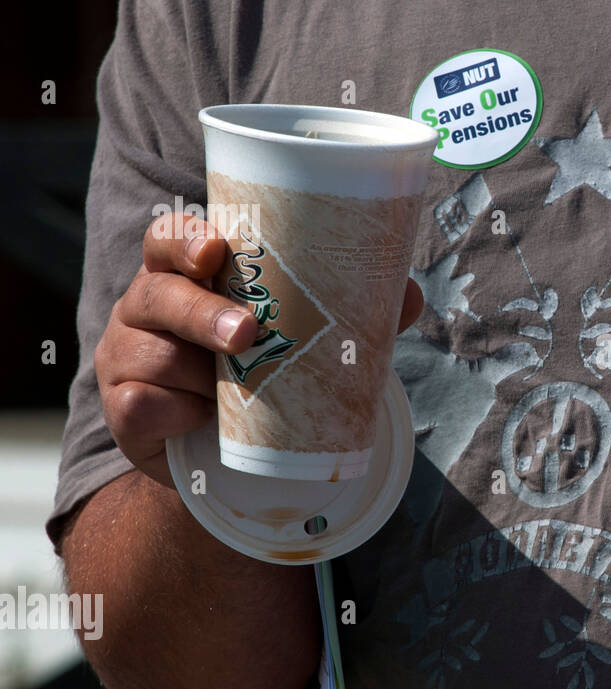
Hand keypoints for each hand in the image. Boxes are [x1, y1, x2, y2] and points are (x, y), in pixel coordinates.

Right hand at [95, 213, 424, 487]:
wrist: (229, 449)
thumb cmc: (262, 369)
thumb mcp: (301, 336)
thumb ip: (353, 313)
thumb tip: (409, 294)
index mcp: (187, 275)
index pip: (168, 240)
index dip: (184, 239)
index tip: (215, 250)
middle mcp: (148, 306)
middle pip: (157, 293)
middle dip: (200, 312)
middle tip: (245, 334)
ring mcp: (127, 356)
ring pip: (153, 355)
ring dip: (197, 375)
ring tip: (227, 391)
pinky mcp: (123, 409)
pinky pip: (142, 407)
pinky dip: (177, 415)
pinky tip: (200, 419)